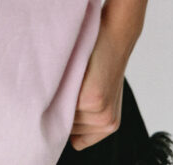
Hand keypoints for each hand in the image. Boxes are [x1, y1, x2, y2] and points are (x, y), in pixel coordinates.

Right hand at [69, 19, 128, 150]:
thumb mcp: (98, 90)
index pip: (76, 139)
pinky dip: (59, 88)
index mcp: (109, 124)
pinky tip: (66, 72)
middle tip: (64, 85)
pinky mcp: (90, 99)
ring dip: (58, 97)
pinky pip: (61, 102)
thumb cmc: (101, 58)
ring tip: (66, 76)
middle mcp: (106, 122)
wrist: (116, 33)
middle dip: (61, 108)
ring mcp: (99, 112)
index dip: (65, 122)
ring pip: (62, 115)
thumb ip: (83, 112)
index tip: (58, 108)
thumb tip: (56, 124)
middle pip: (67, 127)